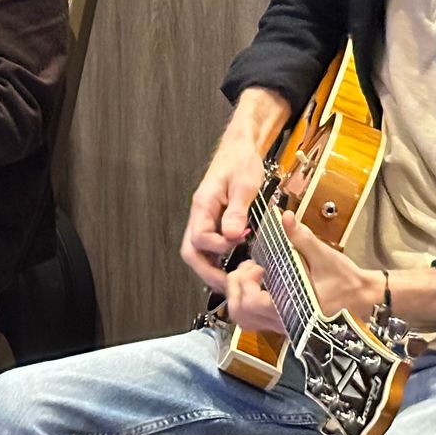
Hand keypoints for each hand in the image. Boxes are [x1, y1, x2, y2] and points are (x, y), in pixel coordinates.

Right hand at [180, 140, 265, 292]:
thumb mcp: (244, 185)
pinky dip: (217, 260)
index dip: (219, 246)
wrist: (239, 149)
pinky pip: (208, 247)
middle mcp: (199, 214)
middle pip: (191, 251)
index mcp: (203, 205)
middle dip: (207, 272)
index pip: (200, 237)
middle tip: (229, 285)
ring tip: (232, 282)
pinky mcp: (213, 222)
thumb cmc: (241, 162)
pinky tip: (233, 266)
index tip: (240, 242)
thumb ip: (237, 211)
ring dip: (211, 269)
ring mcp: (204, 219)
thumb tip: (232, 236)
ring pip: (197, 252)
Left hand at [223, 211, 380, 332]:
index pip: (251, 303)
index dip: (246, 282)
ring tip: (255, 275)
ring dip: (240, 295)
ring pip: (244, 319)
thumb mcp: (324, 256)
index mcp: (291, 309)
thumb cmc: (346, 280)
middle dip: (236, 287)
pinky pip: (255, 319)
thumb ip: (301, 238)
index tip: (258, 266)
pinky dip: (249, 301)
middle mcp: (283, 322)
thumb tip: (284, 216)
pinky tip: (263, 282)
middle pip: (240, 313)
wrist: (365, 299)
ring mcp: (282, 326)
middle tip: (251, 268)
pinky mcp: (284, 324)